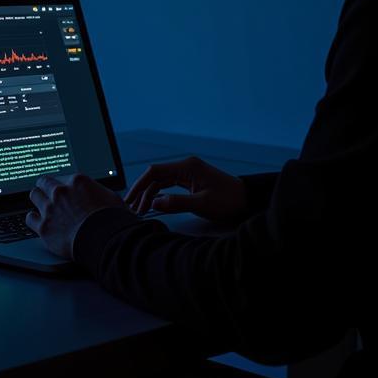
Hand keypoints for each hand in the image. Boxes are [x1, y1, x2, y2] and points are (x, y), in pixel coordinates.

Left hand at [27, 173, 125, 259]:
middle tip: (46, 192)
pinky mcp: (44, 227)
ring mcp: (50, 208)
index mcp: (77, 181)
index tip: (61, 188)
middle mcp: (61, 192)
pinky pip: (30, 218)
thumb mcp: (110, 197)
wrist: (104, 239)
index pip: (61, 177)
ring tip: (41, 205)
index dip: (61, 184)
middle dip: (45, 187)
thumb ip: (96, 192)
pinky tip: (37, 221)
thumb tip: (97, 195)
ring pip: (34, 195)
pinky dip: (34, 219)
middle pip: (44, 182)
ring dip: (38, 199)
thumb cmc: (111, 219)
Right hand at [123, 155, 248, 224]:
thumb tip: (154, 204)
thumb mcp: (202, 204)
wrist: (246, 199)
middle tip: (133, 208)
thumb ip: (176, 203)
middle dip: (143, 192)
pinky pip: (170, 186)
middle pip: (156, 176)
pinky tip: (155, 206)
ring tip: (141, 211)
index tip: (131, 198)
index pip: (155, 171)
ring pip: (161, 182)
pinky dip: (161, 196)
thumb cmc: (228, 200)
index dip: (140, 184)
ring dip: (150, 195)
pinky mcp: (191, 181)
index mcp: (187, 166)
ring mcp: (188, 173)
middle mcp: (186, 167)